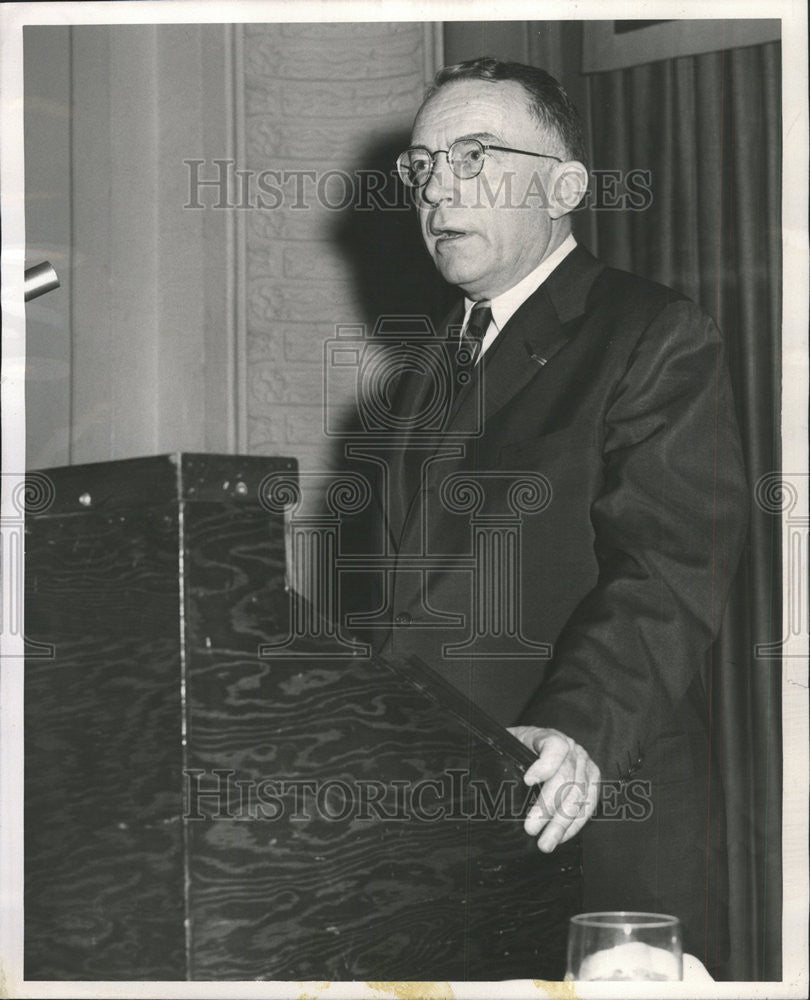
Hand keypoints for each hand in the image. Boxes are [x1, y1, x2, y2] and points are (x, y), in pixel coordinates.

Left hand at [507, 725, 599, 851]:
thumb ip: (504, 759)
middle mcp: (572, 748)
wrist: (534, 745)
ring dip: (562, 824)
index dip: (545, 764)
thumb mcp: (509, 747)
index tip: (527, 781)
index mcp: (548, 736)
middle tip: (531, 828)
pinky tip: (561, 838)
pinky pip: (588, 805)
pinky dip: (574, 825)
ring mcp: (585, 764)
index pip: (555, 746)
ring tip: (546, 843)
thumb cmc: (519, 749)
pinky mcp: (592, 780)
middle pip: (567, 778)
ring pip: (579, 796)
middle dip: (548, 807)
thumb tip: (493, 783)